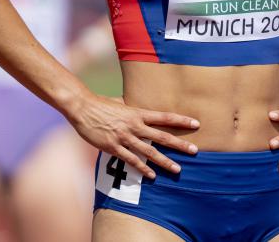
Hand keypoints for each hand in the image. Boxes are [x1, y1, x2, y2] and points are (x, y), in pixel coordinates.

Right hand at [68, 93, 199, 178]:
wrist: (83, 108)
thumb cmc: (101, 104)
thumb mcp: (120, 103)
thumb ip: (131, 108)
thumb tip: (137, 107)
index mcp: (137, 112)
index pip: (164, 117)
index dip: (181, 120)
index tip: (196, 124)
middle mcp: (134, 125)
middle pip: (162, 136)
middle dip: (179, 144)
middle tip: (194, 151)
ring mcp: (125, 137)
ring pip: (149, 151)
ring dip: (164, 161)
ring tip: (178, 169)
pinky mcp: (113, 147)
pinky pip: (131, 160)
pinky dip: (142, 169)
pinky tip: (152, 176)